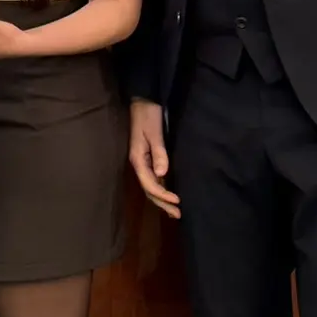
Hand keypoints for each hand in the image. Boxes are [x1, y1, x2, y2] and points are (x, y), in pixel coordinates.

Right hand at [129, 100, 180, 218]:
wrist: (143, 102)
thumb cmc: (148, 116)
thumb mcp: (154, 133)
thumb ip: (159, 153)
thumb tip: (162, 174)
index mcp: (138, 159)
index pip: (150, 184)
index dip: (163, 195)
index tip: (177, 201)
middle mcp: (140, 164)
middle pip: (149, 190)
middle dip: (162, 203)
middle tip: (178, 214)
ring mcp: (143, 162)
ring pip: (151, 186)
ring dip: (162, 199)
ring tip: (175, 210)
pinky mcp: (149, 158)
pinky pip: (154, 179)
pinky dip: (162, 189)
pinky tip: (170, 194)